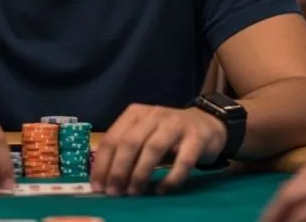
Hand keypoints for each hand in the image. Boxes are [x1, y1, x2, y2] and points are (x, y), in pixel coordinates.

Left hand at [90, 103, 226, 194]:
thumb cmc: (167, 134)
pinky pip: (182, 160)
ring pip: (153, 148)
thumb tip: (104, 180)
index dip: (103, 164)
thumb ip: (127, 150)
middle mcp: (154, 115)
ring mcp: (176, 124)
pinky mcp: (196, 138)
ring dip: (140, 173)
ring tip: (134, 192)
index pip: (113, 137)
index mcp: (135, 113)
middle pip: (130, 142)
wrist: (207, 123)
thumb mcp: (144, 134)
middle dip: (119, 170)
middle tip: (115, 192)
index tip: (98, 187)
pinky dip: (171, 178)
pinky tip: (162, 190)